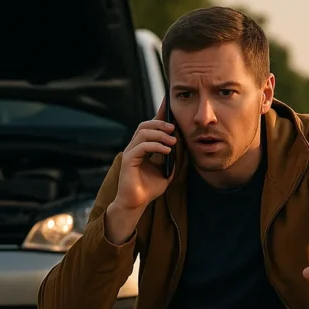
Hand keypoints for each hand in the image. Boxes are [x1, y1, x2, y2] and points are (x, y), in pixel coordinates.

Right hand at [112, 97, 176, 211]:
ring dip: (159, 134)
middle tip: (174, 128)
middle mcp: (135, 147)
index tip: (168, 104)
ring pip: (143, 133)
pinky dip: (156, 146)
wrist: (136, 204)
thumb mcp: (165, 173)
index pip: (150, 127)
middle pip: (145, 125)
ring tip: (172, 141)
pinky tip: (167, 151)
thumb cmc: (148, 189)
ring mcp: (130, 153)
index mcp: (143, 148)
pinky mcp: (128, 160)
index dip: (158, 114)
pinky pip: (142, 146)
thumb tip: (179, 150)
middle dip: (160, 123)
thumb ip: (171, 161)